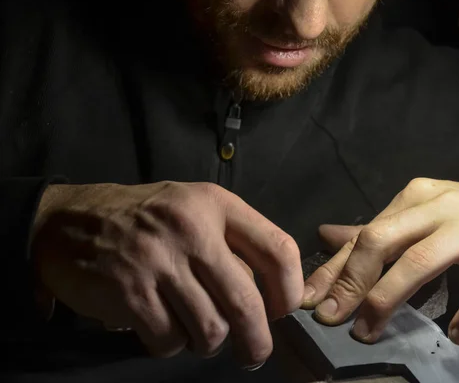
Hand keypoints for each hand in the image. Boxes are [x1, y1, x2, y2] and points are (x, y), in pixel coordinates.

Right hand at [33, 182, 302, 366]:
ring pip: (210, 329)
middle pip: (246, 303)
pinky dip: (170, 345)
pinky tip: (161, 329)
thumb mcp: (193, 209)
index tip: (283, 311)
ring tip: (195, 331)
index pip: (277, 249)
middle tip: (253, 353)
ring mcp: (159, 261)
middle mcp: (192, 229)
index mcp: (216, 204)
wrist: (67, 221)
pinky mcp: (129, 292)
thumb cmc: (145, 219)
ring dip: (207, 342)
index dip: (290, 290)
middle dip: (256, 341)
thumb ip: (232, 242)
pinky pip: (170, 340)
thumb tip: (268, 297)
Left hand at [302, 178, 458, 345]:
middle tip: (334, 318)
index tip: (310, 302)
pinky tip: (457, 334)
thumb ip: (377, 230)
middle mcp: (439, 206)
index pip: (365, 235)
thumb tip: (325, 235)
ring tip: (370, 331)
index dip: (334, 270)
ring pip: (423, 260)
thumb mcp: (421, 216)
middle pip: (384, 240)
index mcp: (413, 198)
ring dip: (390, 297)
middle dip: (353, 281)